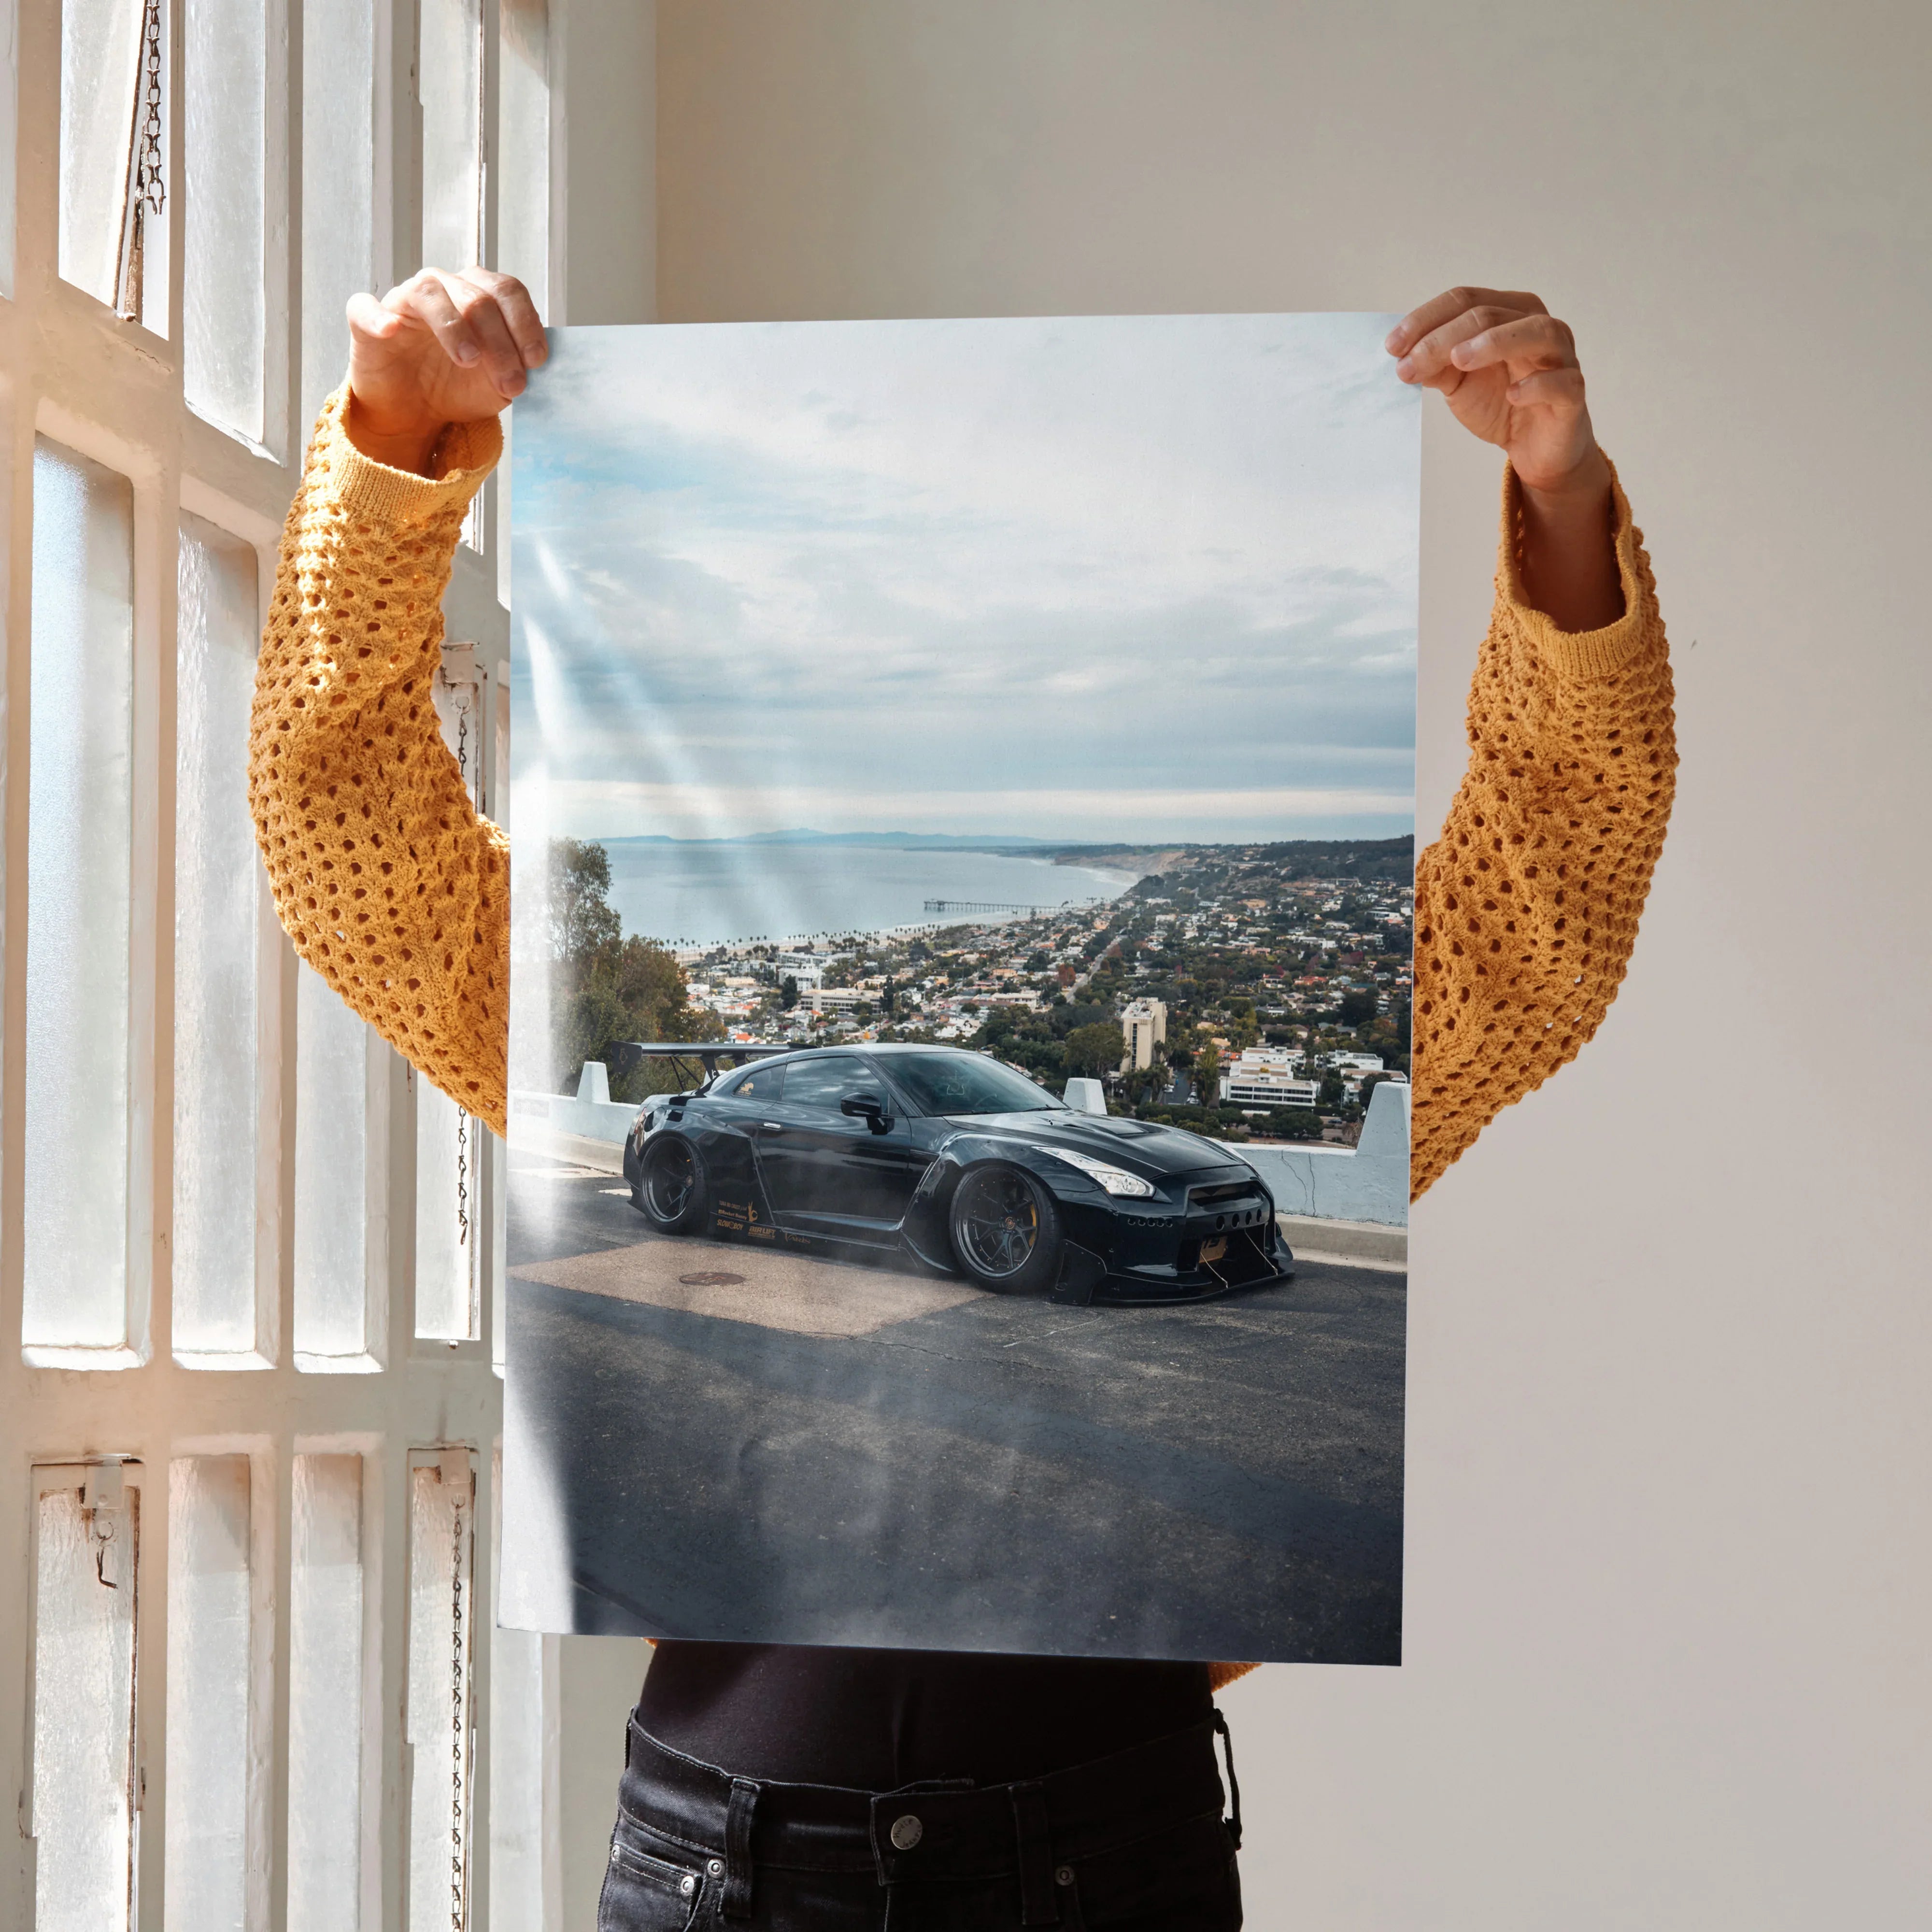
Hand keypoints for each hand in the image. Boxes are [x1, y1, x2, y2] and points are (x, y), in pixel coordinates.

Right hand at [343, 267, 546, 473]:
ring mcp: (404, 301)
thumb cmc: (457, 387)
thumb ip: (518, 367)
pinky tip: (391, 331)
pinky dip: (378, 317)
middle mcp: (443, 288)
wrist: (415, 412)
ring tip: (469, 361)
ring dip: (454, 327)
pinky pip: (365, 308)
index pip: (507, 291)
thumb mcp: (498, 384)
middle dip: (500, 342)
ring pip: (430, 293)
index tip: (536, 361)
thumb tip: (535, 362)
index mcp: (478, 295)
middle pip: (477, 298)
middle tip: (511, 383)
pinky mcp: (367, 320)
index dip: (525, 323)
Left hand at [1389, 287, 1621, 628]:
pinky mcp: (1573, 393)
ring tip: (1458, 360)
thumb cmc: (1500, 403)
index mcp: (1509, 313)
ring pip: (1535, 332)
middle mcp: (1538, 325)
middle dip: (1443, 338)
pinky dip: (1537, 385)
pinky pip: (1562, 381)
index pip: (1465, 300)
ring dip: (1494, 342)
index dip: (1425, 320)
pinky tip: (1512, 394)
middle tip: (1409, 365)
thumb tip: (1403, 355)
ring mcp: (1561, 357)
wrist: (1534, 447)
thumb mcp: (1458, 382)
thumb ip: (1435, 365)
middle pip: (1490, 314)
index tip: (1392, 347)